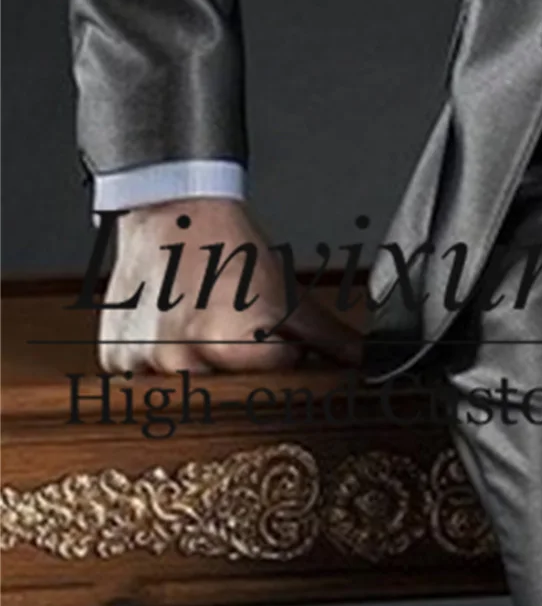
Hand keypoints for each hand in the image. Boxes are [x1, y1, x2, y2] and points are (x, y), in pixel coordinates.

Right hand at [95, 197, 364, 377]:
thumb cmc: (230, 249)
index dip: (281, 358)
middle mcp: (180, 357)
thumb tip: (362, 360)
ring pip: (181, 394)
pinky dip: (158, 365)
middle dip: (237, 373)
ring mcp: (141, 361)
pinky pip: (142, 382)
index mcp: (228, 341)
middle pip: (224, 396)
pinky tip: (170, 329)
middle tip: (234, 334)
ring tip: (200, 326)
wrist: (173, 210)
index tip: (277, 340)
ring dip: (196, 372)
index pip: (270, 379)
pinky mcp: (115, 359)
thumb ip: (324, 334)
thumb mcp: (283, 291)